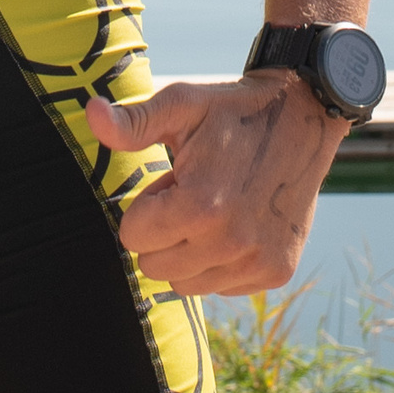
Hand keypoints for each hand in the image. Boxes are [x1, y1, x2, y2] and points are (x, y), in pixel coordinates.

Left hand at [85, 72, 342, 296]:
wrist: (302, 119)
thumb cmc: (231, 111)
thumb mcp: (180, 105)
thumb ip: (133, 122)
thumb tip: (90, 114)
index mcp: (200, 206)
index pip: (133, 237)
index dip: (147, 205)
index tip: (173, 180)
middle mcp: (231, 243)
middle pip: (156, 266)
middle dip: (163, 232)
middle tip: (192, 193)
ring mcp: (257, 261)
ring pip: (187, 284)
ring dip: (188, 252)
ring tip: (214, 207)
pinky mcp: (276, 272)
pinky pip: (221, 287)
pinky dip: (218, 263)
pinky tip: (236, 224)